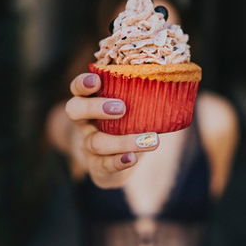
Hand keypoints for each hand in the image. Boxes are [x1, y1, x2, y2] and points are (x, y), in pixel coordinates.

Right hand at [65, 72, 159, 187]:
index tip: (97, 80)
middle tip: (121, 108)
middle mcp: (84, 121)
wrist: (117, 159)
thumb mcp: (130, 106)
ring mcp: (87, 144)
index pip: (78, 88)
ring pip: (95, 142)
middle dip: (95, 108)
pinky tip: (133, 158)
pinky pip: (104, 164)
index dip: (83, 83)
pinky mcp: (96, 165)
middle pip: (75, 110)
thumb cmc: (127, 122)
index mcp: (90, 100)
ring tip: (150, 140)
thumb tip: (171, 79)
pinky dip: (119, 161)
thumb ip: (140, 94)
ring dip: (123, 141)